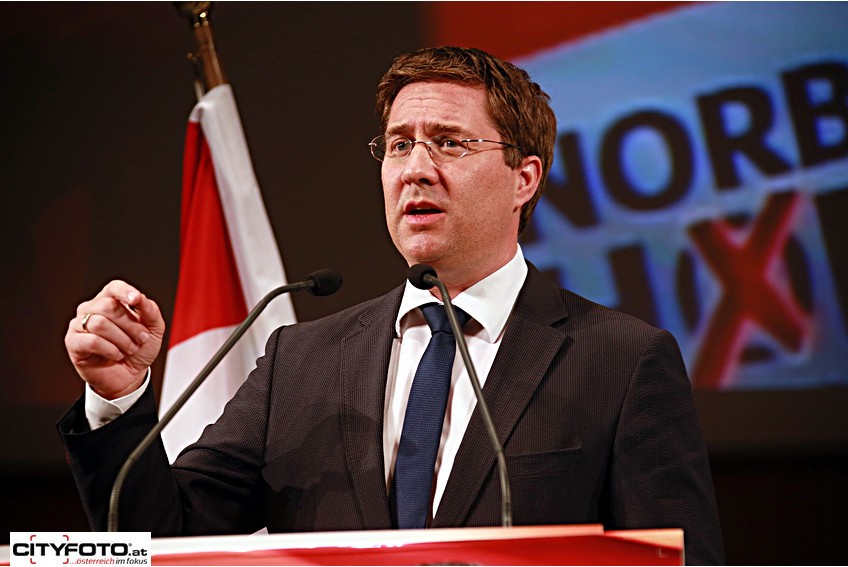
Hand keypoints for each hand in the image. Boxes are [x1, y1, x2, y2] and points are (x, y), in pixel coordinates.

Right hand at [65, 280, 164, 399]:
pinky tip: (116, 355)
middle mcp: (92, 309)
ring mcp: (79, 325)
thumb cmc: (139, 350)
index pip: (113, 287)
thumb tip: (140, 297)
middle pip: (109, 306)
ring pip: (99, 323)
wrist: (130, 376)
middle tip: (141, 339)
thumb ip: (150, 310)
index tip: (136, 300)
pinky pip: (91, 341)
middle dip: (131, 325)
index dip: (124, 291)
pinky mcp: (73, 343)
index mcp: (110, 301)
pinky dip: (110, 349)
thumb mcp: (153, 329)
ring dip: (122, 339)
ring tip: (129, 349)